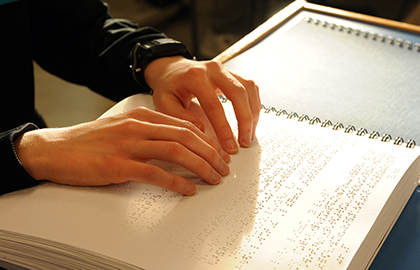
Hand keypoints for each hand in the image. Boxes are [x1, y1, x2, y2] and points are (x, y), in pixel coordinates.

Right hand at [13, 107, 229, 194]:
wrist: (56, 149)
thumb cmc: (91, 141)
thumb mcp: (124, 127)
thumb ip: (150, 131)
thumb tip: (178, 143)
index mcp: (142, 116)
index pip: (185, 126)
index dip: (207, 141)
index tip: (218, 153)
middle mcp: (138, 127)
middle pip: (186, 137)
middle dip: (210, 153)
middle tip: (223, 168)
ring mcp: (128, 145)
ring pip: (176, 152)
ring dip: (201, 166)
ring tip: (214, 178)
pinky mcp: (118, 165)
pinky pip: (156, 173)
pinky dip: (177, 182)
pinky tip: (189, 189)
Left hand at [144, 56, 260, 153]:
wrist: (171, 70)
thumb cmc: (168, 88)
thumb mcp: (164, 103)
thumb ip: (180, 117)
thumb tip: (202, 130)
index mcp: (195, 76)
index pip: (214, 105)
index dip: (224, 128)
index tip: (229, 146)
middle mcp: (213, 69)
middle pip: (238, 93)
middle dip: (245, 120)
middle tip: (245, 142)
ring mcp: (225, 69)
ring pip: (249, 88)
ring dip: (253, 113)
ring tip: (249, 135)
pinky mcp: (233, 74)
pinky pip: (250, 88)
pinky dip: (253, 105)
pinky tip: (250, 121)